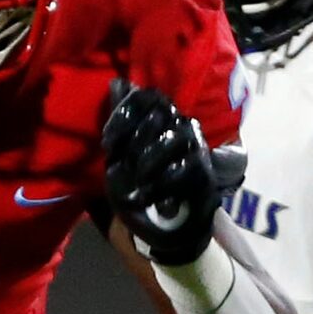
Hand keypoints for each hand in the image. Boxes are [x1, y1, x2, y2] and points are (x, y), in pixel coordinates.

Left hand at [102, 80, 245, 264]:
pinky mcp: (205, 173)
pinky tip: (147, 198)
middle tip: (124, 164)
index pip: (147, 99)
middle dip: (135, 140)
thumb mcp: (119, 161)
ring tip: (137, 180)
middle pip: (160, 113)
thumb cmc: (142, 192)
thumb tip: (116, 83)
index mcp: (160, 121)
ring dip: (148, 161)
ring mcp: (196, 149)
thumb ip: (118, 127)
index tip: (107, 143)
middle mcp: (181, 127)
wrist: (169, 230)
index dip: (124, 115)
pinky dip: (160, 185)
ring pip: (173, 137)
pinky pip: (184, 168)